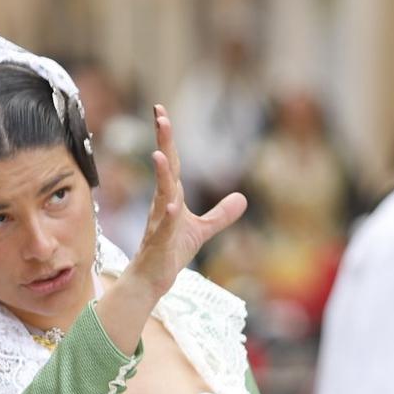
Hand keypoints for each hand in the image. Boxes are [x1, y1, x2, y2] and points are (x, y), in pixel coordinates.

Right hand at [125, 105, 247, 296]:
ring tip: (160, 154)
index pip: (172, 162)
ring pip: (161, 194)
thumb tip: (243, 198)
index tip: (162, 112)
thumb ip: (220, 214)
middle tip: (160, 115)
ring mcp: (158, 223)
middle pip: (165, 168)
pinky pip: (165, 228)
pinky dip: (168, 217)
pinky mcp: (160, 244)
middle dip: (163, 142)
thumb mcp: (202, 231)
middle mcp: (162, 204)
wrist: (150, 281)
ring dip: (162, 175)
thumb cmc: (169, 253)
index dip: (168, 138)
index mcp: (170, 197)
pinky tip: (172, 206)